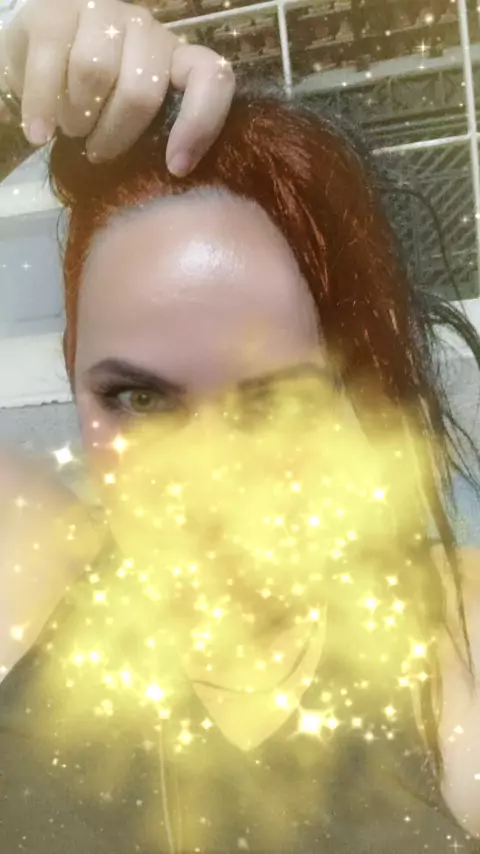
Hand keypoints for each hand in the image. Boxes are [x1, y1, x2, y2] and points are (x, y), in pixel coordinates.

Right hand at [0, 0, 234, 173]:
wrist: (38, 80)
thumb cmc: (97, 113)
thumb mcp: (134, 130)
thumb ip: (158, 143)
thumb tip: (173, 178)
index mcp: (176, 61)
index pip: (211, 77)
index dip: (200, 123)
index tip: (176, 167)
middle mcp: (147, 30)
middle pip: (142, 89)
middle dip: (116, 135)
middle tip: (99, 152)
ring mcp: (102, 14)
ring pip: (95, 70)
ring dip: (79, 117)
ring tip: (73, 129)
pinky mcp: (54, 13)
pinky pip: (49, 64)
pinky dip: (43, 108)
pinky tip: (40, 134)